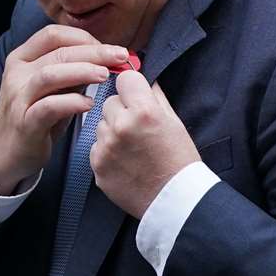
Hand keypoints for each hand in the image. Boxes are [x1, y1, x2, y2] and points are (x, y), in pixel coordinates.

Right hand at [0, 25, 128, 194]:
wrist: (7, 152)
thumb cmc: (35, 115)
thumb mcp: (52, 87)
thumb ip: (73, 71)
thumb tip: (107, 57)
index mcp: (22, 58)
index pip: (54, 34)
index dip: (84, 38)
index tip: (109, 48)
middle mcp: (17, 73)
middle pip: (58, 52)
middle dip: (93, 52)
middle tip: (120, 56)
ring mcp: (19, 98)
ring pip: (50, 75)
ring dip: (82, 71)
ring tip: (106, 75)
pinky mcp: (25, 123)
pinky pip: (49, 107)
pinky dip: (72, 102)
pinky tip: (89, 103)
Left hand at [91, 69, 199, 219]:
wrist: (174, 200)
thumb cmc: (179, 161)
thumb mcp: (174, 121)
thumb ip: (154, 95)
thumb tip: (140, 76)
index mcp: (144, 111)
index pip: (125, 79)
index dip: (132, 87)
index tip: (136, 95)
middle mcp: (121, 126)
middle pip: (109, 101)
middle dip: (121, 110)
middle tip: (138, 128)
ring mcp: (106, 147)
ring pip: (100, 124)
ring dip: (112, 130)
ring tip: (133, 147)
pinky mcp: (97, 165)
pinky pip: (97, 146)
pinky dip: (107, 150)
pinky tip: (125, 161)